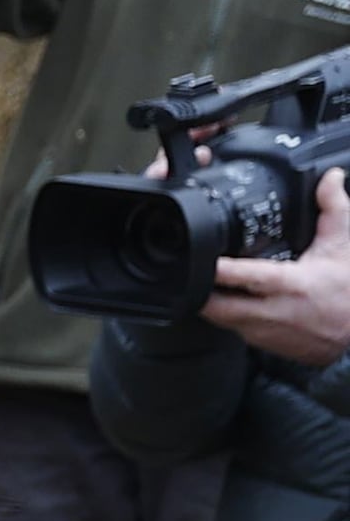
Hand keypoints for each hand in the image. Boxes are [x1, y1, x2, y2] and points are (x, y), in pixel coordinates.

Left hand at [206, 173, 349, 367]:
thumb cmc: (347, 290)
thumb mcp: (342, 246)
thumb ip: (332, 209)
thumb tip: (330, 178)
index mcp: (293, 285)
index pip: (249, 277)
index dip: (222, 269)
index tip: (203, 259)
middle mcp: (273, 311)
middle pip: (217, 305)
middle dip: (197, 288)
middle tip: (187, 268)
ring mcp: (262, 331)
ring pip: (219, 318)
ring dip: (208, 300)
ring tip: (200, 278)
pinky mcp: (259, 343)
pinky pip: (230, 326)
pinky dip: (223, 311)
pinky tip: (223, 296)